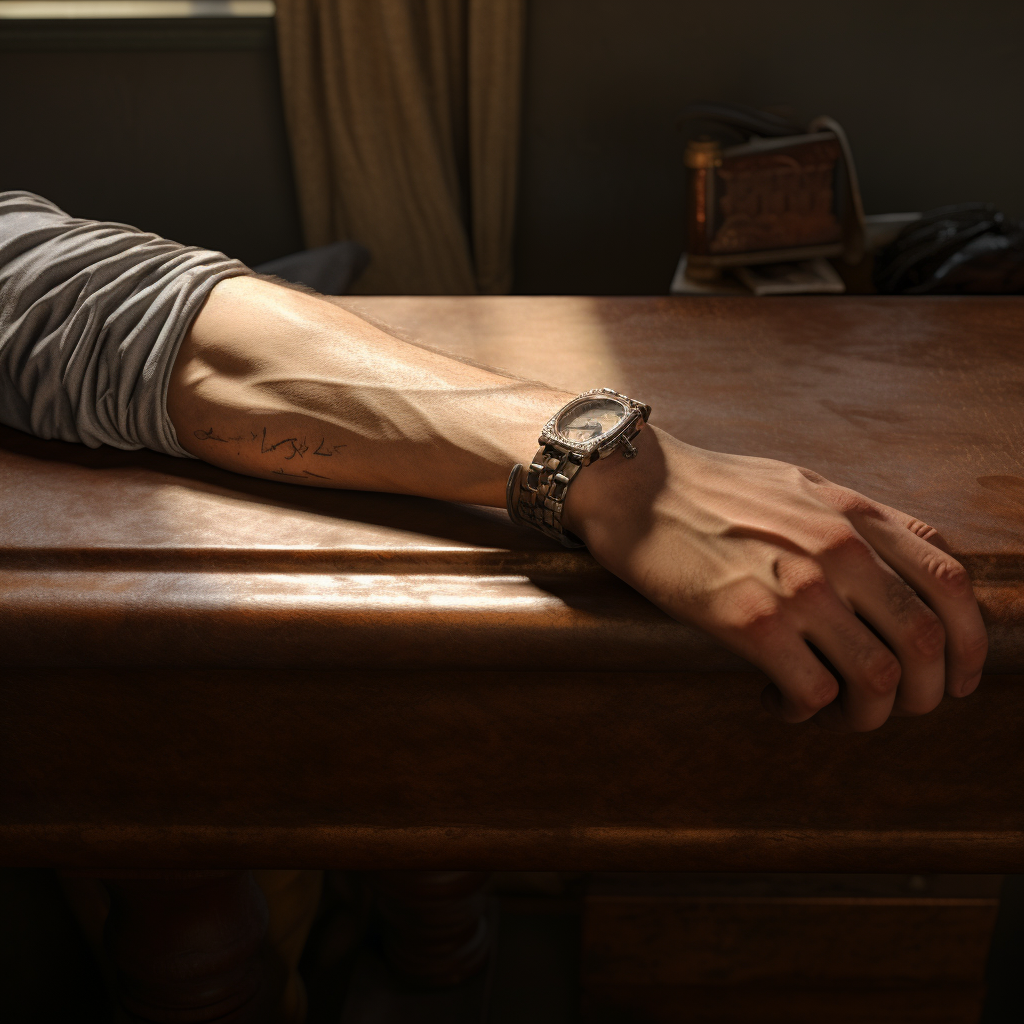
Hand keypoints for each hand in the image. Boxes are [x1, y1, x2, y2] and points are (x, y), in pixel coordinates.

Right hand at [564, 427, 987, 731]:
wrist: (639, 487)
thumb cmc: (716, 488)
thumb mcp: (804, 486)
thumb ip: (861, 522)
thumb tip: (913, 562)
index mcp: (856, 517)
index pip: (953, 585)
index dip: (971, 644)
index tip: (959, 677)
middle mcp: (839, 551)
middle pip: (926, 645)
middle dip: (925, 695)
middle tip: (897, 708)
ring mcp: (798, 587)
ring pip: (878, 680)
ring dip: (867, 714)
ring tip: (836, 710)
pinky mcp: (750, 621)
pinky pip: (811, 693)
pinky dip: (806, 711)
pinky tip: (780, 700)